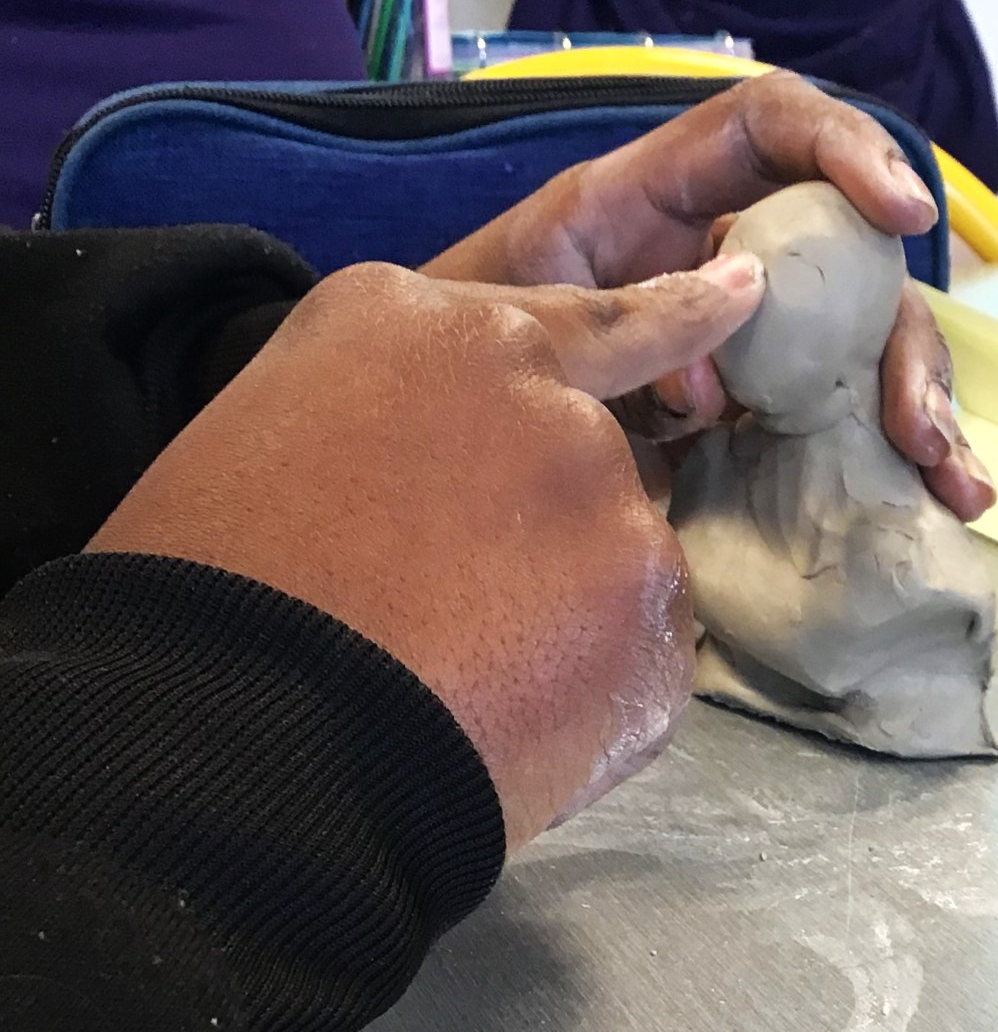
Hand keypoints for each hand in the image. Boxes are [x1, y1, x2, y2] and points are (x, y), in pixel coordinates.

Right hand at [87, 263, 761, 848]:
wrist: (256, 741)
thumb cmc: (220, 592)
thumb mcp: (277, 430)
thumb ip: (404, 411)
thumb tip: (464, 457)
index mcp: (436, 335)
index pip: (586, 319)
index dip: (671, 314)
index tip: (742, 290)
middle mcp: (551, 404)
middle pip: (593, 463)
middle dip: (547, 529)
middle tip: (459, 608)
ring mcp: (615, 514)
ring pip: (621, 565)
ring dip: (572, 616)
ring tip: (475, 678)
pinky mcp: (653, 626)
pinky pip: (640, 659)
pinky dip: (595, 693)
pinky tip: (516, 719)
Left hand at [427, 72, 994, 522]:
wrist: (422, 430)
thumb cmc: (457, 344)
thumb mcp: (516, 308)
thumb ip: (615, 314)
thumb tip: (723, 356)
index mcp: (656, 201)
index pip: (772, 130)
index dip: (845, 151)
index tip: (900, 213)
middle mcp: (713, 260)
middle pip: (846, 268)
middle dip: (902, 339)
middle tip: (921, 427)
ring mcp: (734, 338)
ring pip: (855, 350)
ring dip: (915, 410)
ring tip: (953, 485)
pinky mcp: (736, 410)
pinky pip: (822, 419)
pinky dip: (873, 458)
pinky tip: (923, 498)